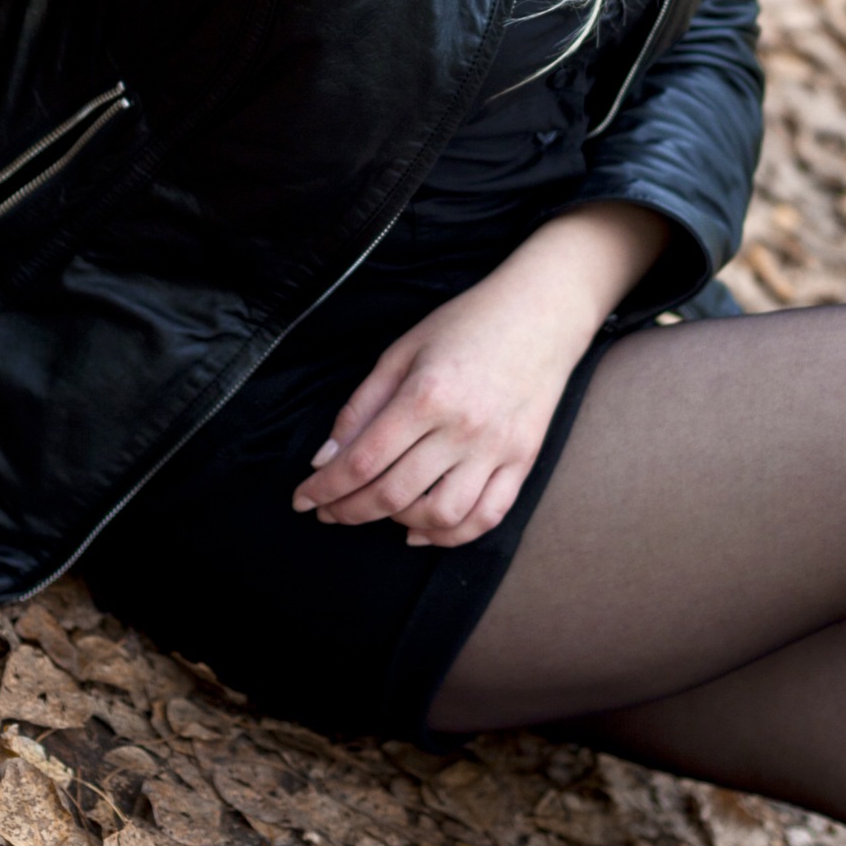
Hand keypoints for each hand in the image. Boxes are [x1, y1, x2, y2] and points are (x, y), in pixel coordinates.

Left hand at [290, 202, 668, 548]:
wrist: (543, 311)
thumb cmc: (468, 323)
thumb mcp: (404, 349)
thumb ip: (362, 404)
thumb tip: (325, 458)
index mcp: (427, 394)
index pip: (363, 460)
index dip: (325, 488)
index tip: (302, 500)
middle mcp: (463, 427)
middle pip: (393, 494)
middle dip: (348, 511)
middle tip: (328, 512)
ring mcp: (497, 448)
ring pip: (439, 516)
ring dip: (397, 524)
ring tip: (379, 511)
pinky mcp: (523, 460)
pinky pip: (487, 516)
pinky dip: (451, 535)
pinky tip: (423, 531)